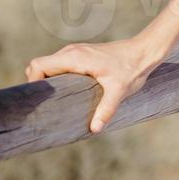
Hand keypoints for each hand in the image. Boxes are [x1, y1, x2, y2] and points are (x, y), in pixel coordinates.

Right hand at [25, 35, 168, 133]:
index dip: (32, 82)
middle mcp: (71, 52)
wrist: (146, 50)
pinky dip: (57, 77)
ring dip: (48, 81)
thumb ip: (106, 109)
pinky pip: (61, 65)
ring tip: (56, 102)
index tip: (40, 101)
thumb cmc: (132, 68)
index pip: (38, 65)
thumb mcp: (119, 90)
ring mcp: (77, 52)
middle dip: (38, 85)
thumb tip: (94, 129)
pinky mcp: (83, 55)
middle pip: (39, 66)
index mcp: (74, 57)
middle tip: (46, 106)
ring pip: (50, 66)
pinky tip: (68, 93)